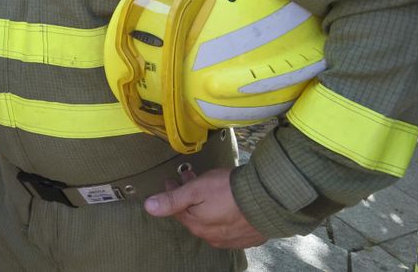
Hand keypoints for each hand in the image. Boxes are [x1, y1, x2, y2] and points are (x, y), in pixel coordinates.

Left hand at [144, 167, 266, 248]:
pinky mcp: (247, 236)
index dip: (172, 192)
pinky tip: (227, 204)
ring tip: (208, 189)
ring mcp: (231, 239)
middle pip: (194, 215)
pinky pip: (230, 226)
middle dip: (188, 197)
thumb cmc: (229, 191)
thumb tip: (148, 207)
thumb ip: (173, 199)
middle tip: (188, 178)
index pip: (178, 209)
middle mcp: (212, 236)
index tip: (171, 180)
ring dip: (206, 206)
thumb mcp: (196, 189)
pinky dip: (224, 214)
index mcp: (197, 225)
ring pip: (212, 221)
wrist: (268, 199)